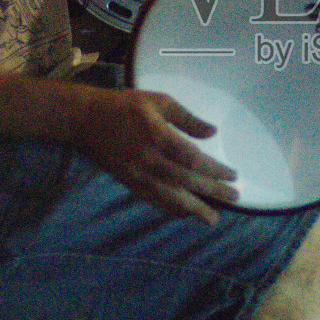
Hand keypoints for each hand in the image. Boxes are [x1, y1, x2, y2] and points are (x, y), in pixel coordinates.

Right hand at [71, 83, 238, 223]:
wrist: (85, 119)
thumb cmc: (125, 105)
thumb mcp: (158, 101)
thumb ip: (186, 118)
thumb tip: (212, 132)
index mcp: (158, 136)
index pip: (193, 159)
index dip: (214, 170)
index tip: (232, 174)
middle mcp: (149, 159)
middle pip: (186, 181)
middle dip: (212, 191)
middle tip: (234, 198)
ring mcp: (138, 174)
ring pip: (170, 196)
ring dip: (194, 209)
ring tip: (213, 218)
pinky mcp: (129, 182)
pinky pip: (153, 200)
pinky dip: (171, 209)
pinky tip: (186, 213)